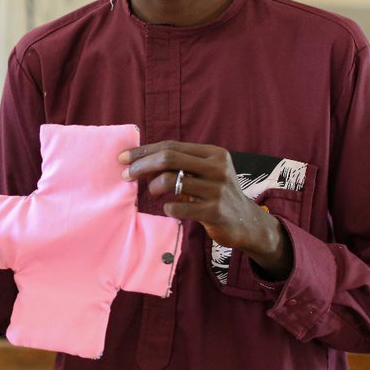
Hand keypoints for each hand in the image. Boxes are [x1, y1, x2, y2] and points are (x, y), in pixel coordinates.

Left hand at [119, 140, 292, 276]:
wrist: (245, 223)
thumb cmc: (216, 194)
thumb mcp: (204, 173)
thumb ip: (179, 165)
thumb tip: (140, 162)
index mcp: (213, 153)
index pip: (171, 145)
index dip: (144, 151)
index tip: (124, 157)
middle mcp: (217, 167)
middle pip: (168, 158)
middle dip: (141, 165)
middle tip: (126, 175)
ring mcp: (217, 189)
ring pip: (170, 180)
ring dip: (154, 187)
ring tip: (154, 193)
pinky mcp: (214, 211)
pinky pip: (177, 207)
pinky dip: (168, 208)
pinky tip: (171, 209)